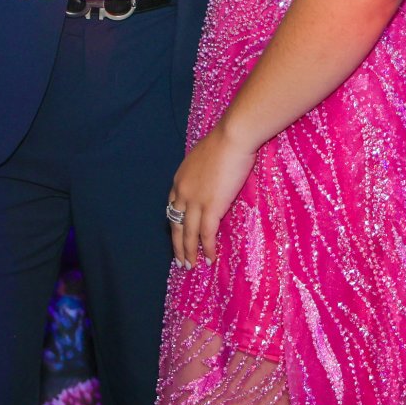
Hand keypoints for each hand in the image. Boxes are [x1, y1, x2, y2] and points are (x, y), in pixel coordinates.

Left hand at [167, 123, 256, 268]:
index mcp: (179, 180)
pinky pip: (206, 234)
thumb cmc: (224, 144)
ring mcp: (195, 201)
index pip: (172, 208)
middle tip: (181, 261)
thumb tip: (210, 184)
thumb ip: (203, 176)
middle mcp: (182, 192)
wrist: (232, 138)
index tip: (178, 236)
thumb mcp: (204, 161)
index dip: (175, 225)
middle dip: (178, 245)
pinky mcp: (211, 207)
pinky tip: (209, 258)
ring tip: (191, 266)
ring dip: (189, 252)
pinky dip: (207, 248)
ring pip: (189, 233)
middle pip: (176, 225)